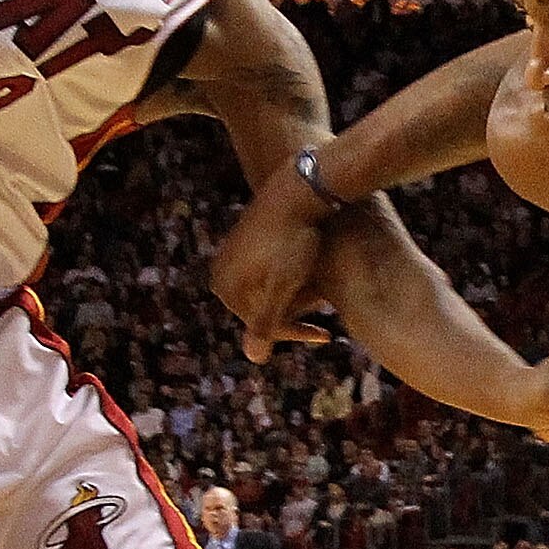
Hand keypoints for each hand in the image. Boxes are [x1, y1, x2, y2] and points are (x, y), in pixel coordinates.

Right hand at [210, 169, 335, 361]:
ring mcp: (235, 254)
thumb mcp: (283, 286)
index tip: (325, 334)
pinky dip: (294, 276)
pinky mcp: (251, 240)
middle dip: (297, 311)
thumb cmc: (293, 241)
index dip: (294, 332)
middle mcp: (222, 270)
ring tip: (325, 290)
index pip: (261, 325)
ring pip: (271, 289)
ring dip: (299, 295)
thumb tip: (253, 359)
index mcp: (224, 285)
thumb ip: (268, 322)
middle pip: (264, 308)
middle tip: (326, 304)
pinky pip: (272, 270)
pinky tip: (316, 273)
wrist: (300, 189)